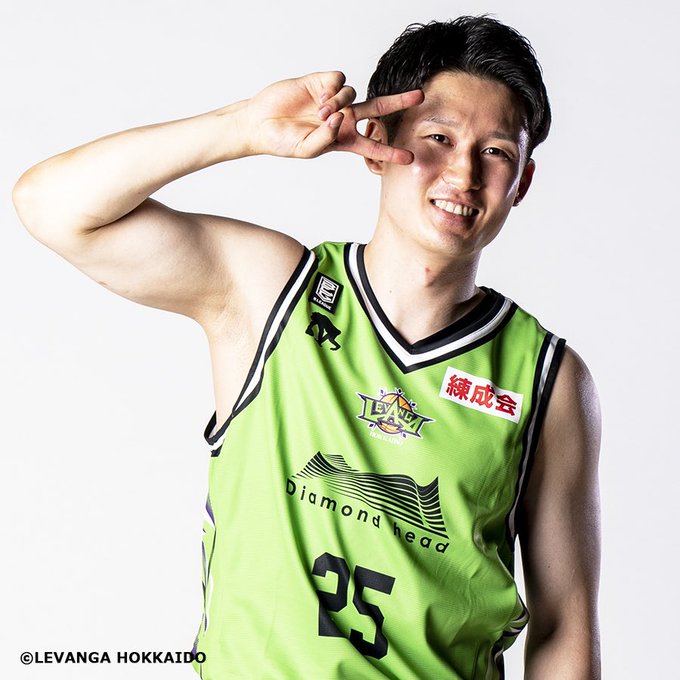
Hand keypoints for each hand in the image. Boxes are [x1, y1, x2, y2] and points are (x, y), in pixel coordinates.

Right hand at [246, 71, 422, 163]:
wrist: (261, 123)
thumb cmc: (283, 142)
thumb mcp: (307, 150)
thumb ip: (326, 139)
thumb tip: (340, 118)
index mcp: (343, 139)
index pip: (372, 145)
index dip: (390, 151)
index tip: (409, 158)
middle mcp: (343, 118)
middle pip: (378, 109)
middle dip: (398, 102)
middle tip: (420, 97)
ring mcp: (334, 99)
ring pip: (353, 95)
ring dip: (340, 105)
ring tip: (321, 114)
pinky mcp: (322, 82)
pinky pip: (340, 81)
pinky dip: (333, 91)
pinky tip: (319, 99)